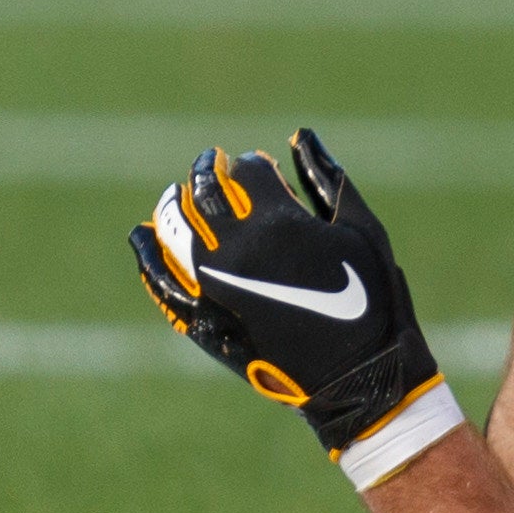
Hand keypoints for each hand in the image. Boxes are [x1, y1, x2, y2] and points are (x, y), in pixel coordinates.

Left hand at [130, 131, 442, 456]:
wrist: (357, 376)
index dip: (253, 163)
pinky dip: (148, 255)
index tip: (261, 167)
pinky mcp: (199, 318)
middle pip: (201, 190)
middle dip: (207, 170)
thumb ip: (326, 177)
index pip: (244, 170)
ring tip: (177, 196)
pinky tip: (143, 239)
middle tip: (211, 163)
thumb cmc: (370, 298)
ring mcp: (211, 285)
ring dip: (172, 205)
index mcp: (278, 221)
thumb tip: (299, 135)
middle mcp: (235, 248)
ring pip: (171, 229)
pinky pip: (159, 280)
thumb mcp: (360, 228)